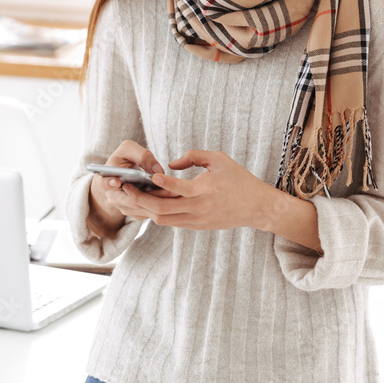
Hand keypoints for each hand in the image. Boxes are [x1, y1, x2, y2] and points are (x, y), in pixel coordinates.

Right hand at [88, 141, 180, 229]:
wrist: (119, 177)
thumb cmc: (122, 161)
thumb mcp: (127, 151)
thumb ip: (141, 155)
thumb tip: (157, 170)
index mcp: (106, 180)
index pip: (105, 184)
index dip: (110, 183)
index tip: (117, 182)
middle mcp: (113, 198)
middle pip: (132, 200)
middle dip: (152, 195)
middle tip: (170, 190)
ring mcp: (124, 208)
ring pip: (143, 208)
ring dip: (160, 201)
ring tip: (176, 193)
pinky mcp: (136, 214)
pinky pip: (149, 213)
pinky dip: (161, 206)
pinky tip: (173, 198)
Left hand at [121, 149, 271, 229]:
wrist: (256, 207)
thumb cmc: (239, 179)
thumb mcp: (219, 159)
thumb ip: (193, 156)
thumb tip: (171, 163)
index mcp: (205, 190)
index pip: (176, 189)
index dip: (159, 183)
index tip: (147, 175)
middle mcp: (198, 208)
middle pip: (161, 210)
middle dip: (140, 199)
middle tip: (126, 188)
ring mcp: (196, 220)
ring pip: (163, 220)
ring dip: (145, 209)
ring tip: (132, 196)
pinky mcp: (196, 227)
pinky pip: (171, 222)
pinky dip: (158, 214)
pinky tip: (148, 204)